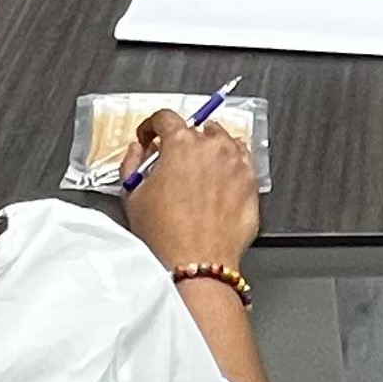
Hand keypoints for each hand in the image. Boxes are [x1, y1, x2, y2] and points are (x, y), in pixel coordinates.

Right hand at [121, 109, 257, 268]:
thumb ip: (131, 164)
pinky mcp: (251, 183)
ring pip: (223, 141)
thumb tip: (136, 152)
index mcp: (181, 144)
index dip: (152, 126)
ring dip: (209, 148)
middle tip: (172, 160)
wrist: (198, 263)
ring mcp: (236, 164)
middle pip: (197, 128)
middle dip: (182, 141)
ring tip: (197, 170)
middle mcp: (212, 148)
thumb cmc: (168, 235)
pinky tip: (218, 179)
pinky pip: (242, 161)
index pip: (165, 117)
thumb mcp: (133, 196)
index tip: (150, 138)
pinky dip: (230, 164)